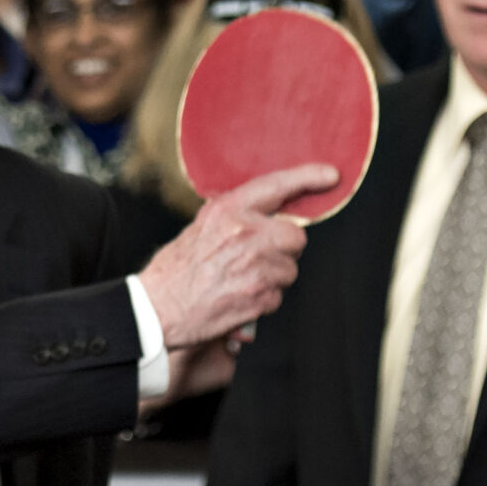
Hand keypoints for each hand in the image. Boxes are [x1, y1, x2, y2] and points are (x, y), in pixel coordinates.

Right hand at [140, 164, 334, 349]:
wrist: (157, 309)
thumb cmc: (177, 271)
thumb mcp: (202, 228)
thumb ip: (237, 218)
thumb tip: (272, 218)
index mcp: (228, 210)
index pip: (277, 186)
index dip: (308, 178)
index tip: (330, 176)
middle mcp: (245, 233)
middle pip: (296, 236)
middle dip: (284, 250)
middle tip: (256, 260)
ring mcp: (256, 265)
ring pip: (289, 269)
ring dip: (273, 279)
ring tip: (240, 282)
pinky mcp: (260, 295)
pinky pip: (279, 297)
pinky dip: (264, 301)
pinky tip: (239, 298)